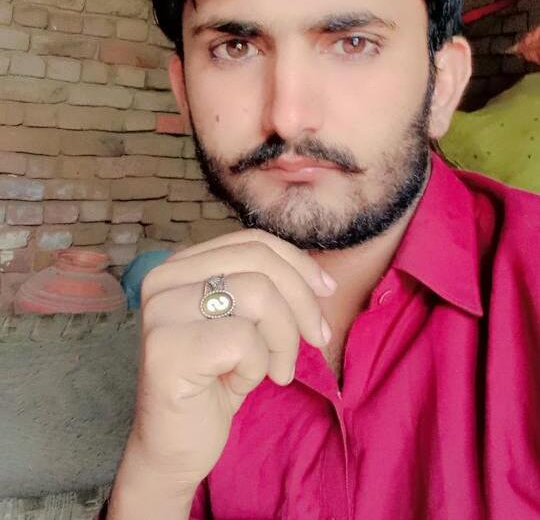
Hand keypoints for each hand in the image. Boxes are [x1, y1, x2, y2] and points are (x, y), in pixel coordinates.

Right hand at [124, 228, 335, 493]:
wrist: (173, 449)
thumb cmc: (214, 382)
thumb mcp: (245, 323)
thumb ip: (265, 288)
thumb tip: (322, 279)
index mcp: (180, 266)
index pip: (251, 241)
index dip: (298, 262)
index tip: (327, 292)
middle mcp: (162, 279)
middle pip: (258, 263)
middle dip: (301, 302)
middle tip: (317, 340)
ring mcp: (160, 312)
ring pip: (258, 294)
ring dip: (283, 339)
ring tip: (276, 370)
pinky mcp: (166, 349)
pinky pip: (244, 340)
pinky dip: (258, 366)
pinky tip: (240, 385)